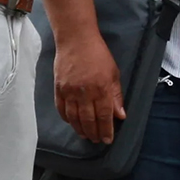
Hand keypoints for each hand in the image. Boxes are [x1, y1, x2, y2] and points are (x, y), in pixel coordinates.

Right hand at [55, 29, 125, 145]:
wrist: (76, 39)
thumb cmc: (98, 54)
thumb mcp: (113, 73)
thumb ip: (116, 96)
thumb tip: (120, 115)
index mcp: (101, 88)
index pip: (104, 116)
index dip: (106, 130)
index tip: (107, 140)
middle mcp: (85, 92)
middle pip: (88, 120)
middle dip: (93, 133)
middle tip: (96, 140)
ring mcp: (70, 91)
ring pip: (74, 118)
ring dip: (80, 129)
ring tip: (85, 135)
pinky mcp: (59, 88)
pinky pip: (61, 109)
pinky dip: (67, 118)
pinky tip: (72, 123)